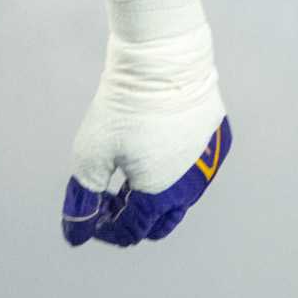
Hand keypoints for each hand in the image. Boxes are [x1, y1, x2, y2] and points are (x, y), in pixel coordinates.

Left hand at [62, 20, 230, 248]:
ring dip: (157, 193)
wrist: (162, 62)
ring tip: (133, 172)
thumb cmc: (123, 107)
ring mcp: (209, 163)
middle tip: (114, 201)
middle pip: (162, 221)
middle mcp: (190, 187)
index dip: (108, 229)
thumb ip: (83, 201)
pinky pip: (199, 166)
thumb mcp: (90, 156)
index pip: (132, 231)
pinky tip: (159, 146)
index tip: (94, 213)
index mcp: (159, 196)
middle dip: (136, 218)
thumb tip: (77, 235)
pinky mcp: (219, 140)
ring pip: (182, 195)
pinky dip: (179, 167)